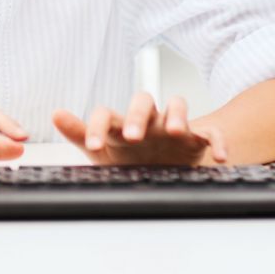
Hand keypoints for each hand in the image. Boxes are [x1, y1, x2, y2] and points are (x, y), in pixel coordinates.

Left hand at [52, 92, 227, 165]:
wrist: (166, 172)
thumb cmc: (129, 159)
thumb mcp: (104, 152)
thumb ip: (81, 133)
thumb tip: (55, 113)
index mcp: (121, 124)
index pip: (107, 113)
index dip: (98, 126)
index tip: (95, 145)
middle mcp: (147, 120)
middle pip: (143, 101)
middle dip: (138, 116)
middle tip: (133, 137)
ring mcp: (173, 127)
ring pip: (177, 105)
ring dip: (177, 115)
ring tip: (177, 132)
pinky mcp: (198, 139)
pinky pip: (211, 132)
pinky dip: (217, 140)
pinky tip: (219, 156)